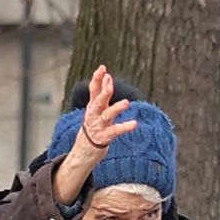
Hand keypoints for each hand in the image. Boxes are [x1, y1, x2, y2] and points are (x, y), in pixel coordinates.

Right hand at [53, 65, 136, 204]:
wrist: (83, 151)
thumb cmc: (93, 126)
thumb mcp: (95, 108)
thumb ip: (100, 93)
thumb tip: (107, 75)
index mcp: (92, 107)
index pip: (93, 90)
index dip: (97, 79)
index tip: (102, 68)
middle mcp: (94, 115)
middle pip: (98, 101)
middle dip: (104, 91)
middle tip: (109, 81)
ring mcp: (98, 126)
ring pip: (107, 115)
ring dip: (116, 109)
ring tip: (127, 103)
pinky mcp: (104, 137)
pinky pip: (115, 131)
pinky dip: (125, 127)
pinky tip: (135, 124)